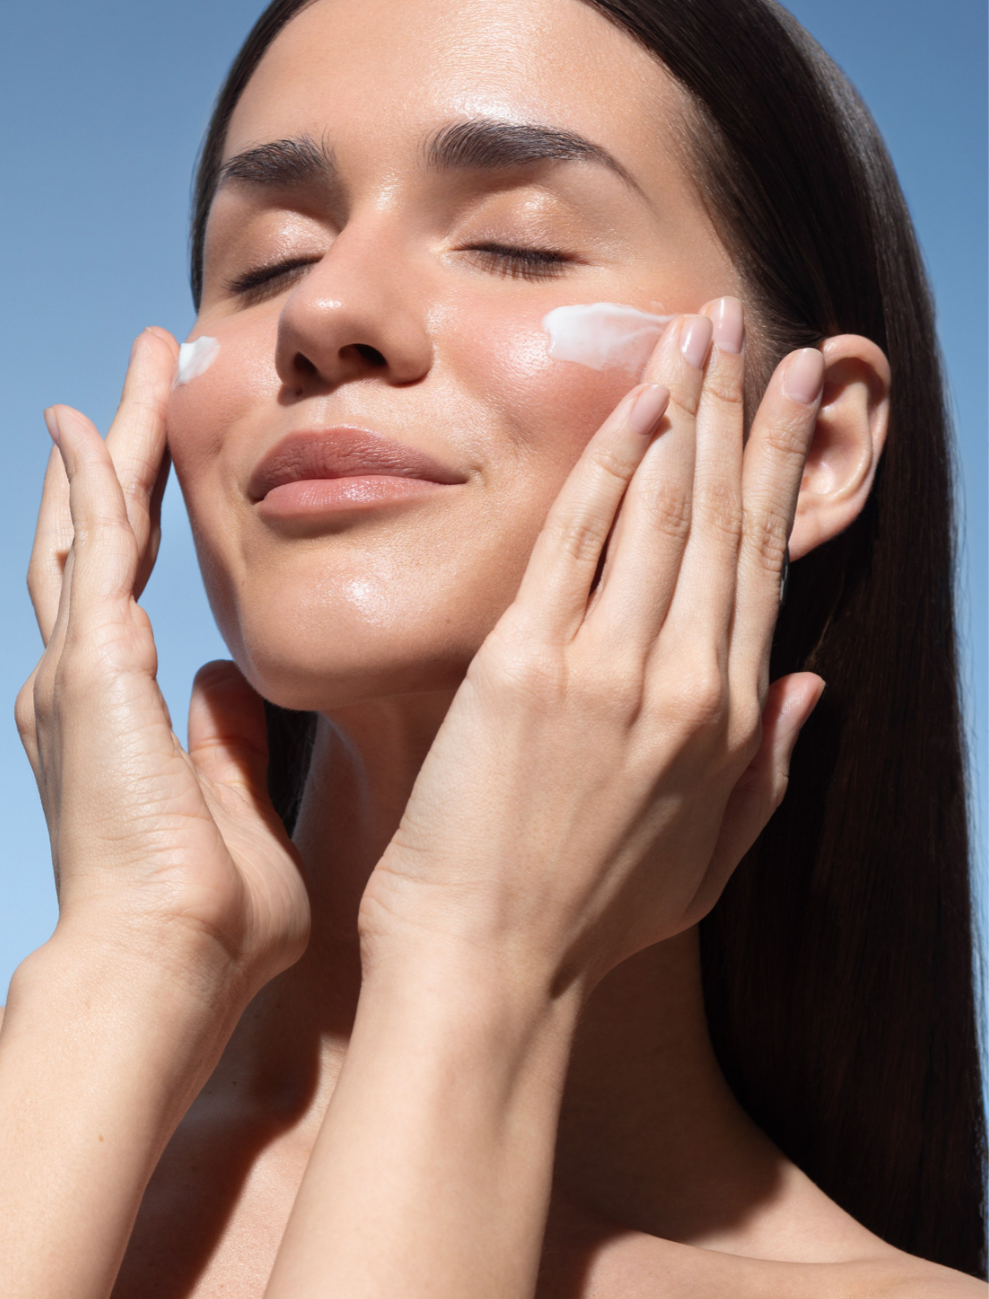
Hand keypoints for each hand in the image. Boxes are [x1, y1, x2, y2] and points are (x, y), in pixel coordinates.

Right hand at [15, 329, 308, 1045]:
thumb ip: (226, 752)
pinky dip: (92, 472)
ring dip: (110, 444)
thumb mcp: (236, 822)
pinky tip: (94, 414)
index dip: (124, 535)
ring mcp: (75, 672)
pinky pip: (95, 540)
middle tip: (122, 393)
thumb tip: (229, 683)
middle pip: (90, 546)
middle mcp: (76, 688)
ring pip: (93, 524)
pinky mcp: (91, 662)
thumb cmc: (209, 928)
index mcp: (108, 728)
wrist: (165, 966)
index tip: (142, 480)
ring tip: (134, 369)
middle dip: (109, 466)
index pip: (115, 603)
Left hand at [360, 304, 823, 1000]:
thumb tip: (811, 687)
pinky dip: (610, 462)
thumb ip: (768, 770)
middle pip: (725, 518)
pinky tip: (634, 399)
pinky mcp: (527, 666)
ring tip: (704, 331)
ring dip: (688, 408)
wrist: (488, 968)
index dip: (781, 471)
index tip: (797, 399)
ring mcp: (607, 668)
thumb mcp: (707, 862)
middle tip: (759, 329)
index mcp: (726, 723)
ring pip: (664, 509)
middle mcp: (681, 682)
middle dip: (746, 412)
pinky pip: (579, 538)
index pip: (762, 566)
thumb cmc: (585, 921)